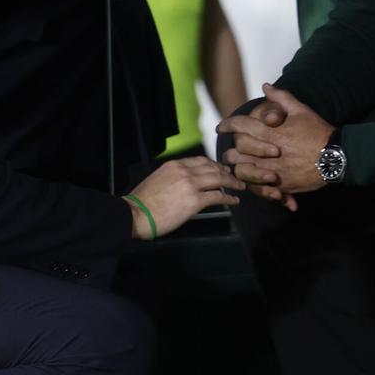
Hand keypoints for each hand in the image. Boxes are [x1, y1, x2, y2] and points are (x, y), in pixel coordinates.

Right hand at [126, 156, 245, 239]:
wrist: (135, 214)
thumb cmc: (142, 202)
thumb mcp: (158, 180)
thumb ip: (174, 178)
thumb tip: (187, 185)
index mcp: (175, 164)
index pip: (200, 160)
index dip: (214, 164)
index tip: (220, 168)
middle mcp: (184, 171)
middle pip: (212, 168)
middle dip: (226, 172)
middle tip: (234, 176)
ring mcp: (190, 185)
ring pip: (219, 179)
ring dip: (232, 183)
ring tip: (240, 186)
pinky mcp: (195, 201)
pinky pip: (218, 197)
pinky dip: (229, 198)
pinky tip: (234, 201)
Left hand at [217, 84, 333, 196]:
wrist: (336, 157)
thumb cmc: (318, 131)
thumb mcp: (301, 111)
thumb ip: (282, 98)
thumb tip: (266, 86)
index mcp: (273, 133)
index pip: (242, 126)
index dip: (228, 124)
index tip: (221, 126)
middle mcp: (270, 153)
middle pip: (238, 151)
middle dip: (231, 148)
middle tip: (229, 148)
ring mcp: (275, 171)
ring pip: (244, 171)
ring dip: (238, 167)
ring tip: (238, 164)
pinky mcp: (282, 185)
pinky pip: (259, 187)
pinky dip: (253, 184)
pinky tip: (251, 180)